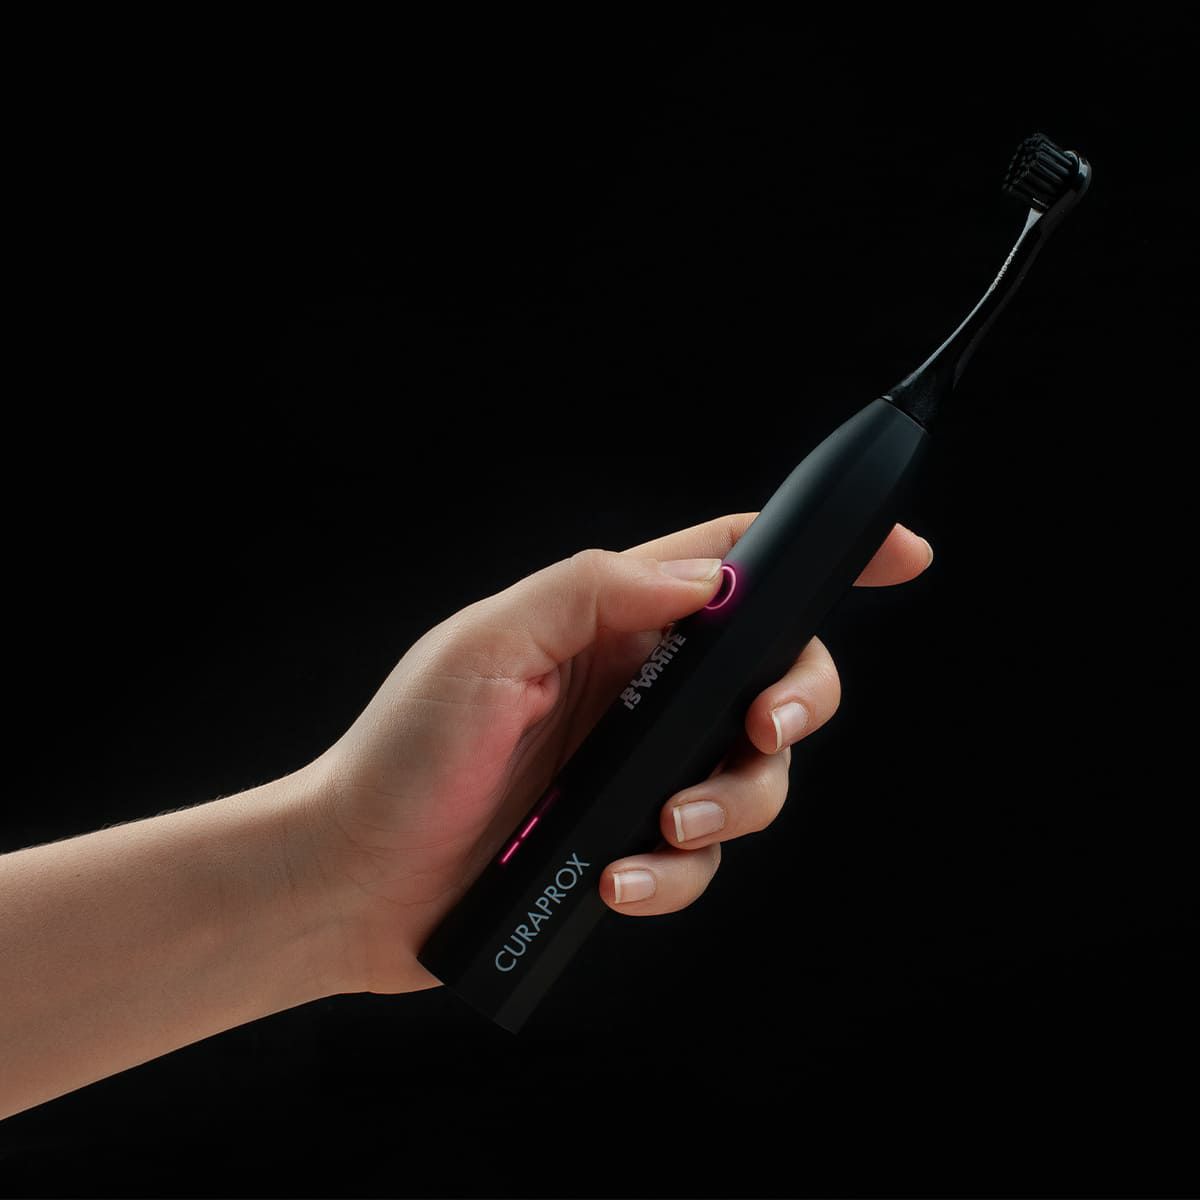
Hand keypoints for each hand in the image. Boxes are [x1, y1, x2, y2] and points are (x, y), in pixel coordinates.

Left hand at [298, 514, 932, 994]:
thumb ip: (594, 592)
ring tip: (662, 824)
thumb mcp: (485, 646)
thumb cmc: (403, 752)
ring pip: (752, 778)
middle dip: (797, 700)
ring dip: (729, 802)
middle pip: (773, 676)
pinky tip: (619, 881)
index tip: (902, 555)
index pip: (734, 566)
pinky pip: (698, 861)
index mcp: (610, 624)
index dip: (823, 555)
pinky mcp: (630, 844)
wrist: (353, 877)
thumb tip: (706, 579)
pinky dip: (675, 875)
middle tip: (768, 726)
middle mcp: (639, 691)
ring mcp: (639, 770)